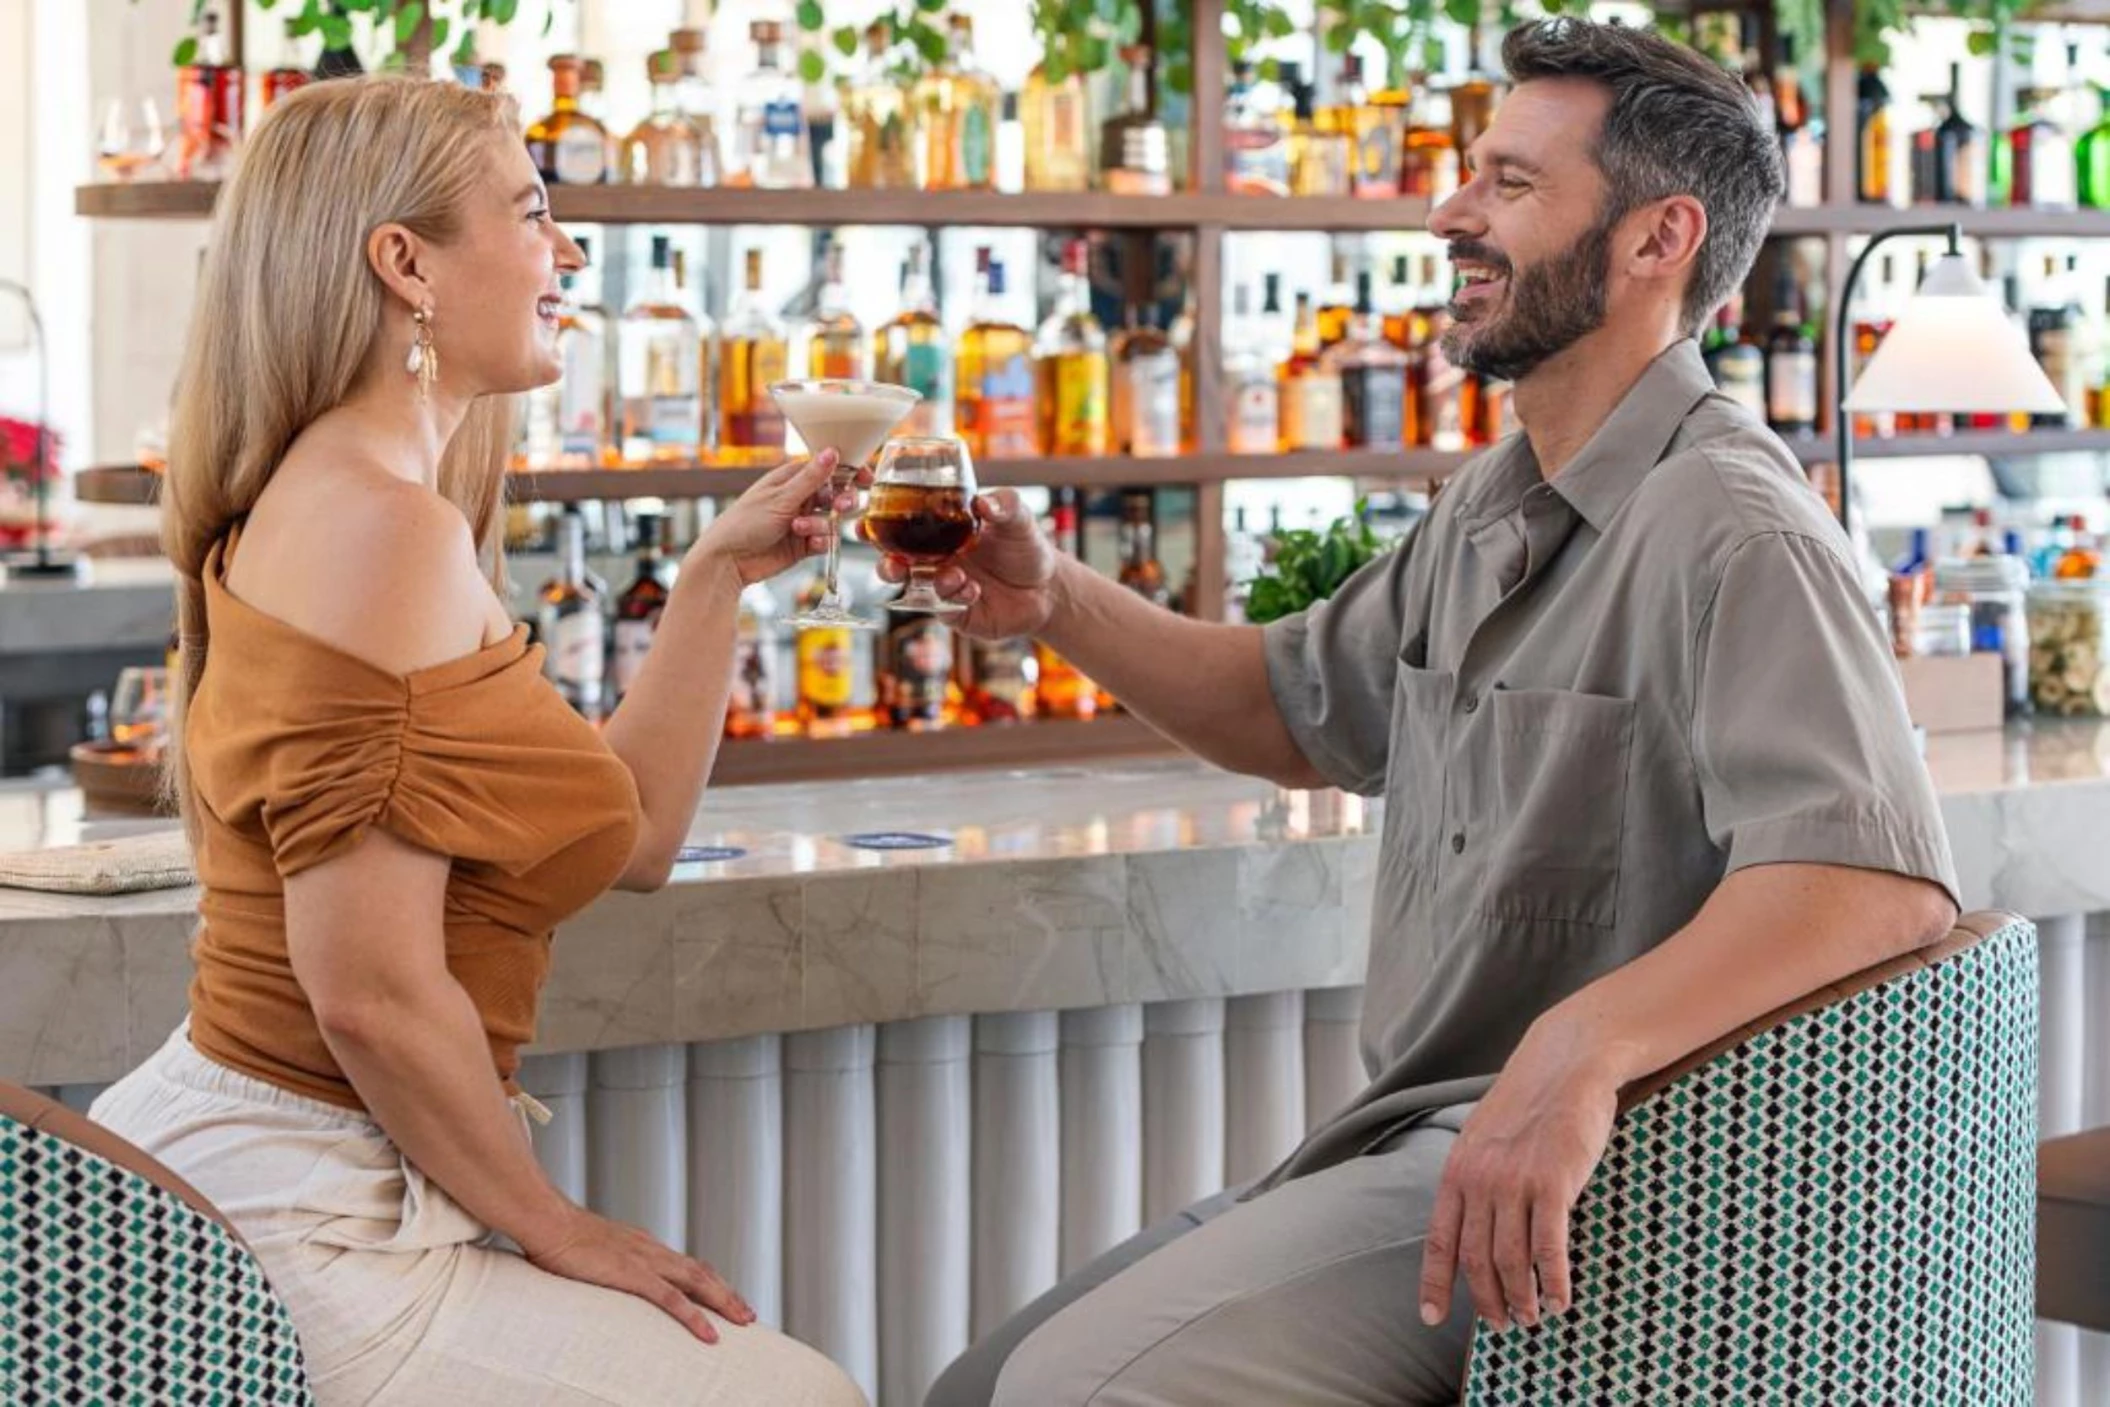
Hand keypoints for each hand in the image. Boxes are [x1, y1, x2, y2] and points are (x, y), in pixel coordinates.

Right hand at [522, 1206, 755, 1344]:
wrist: (547, 1221)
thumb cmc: (559, 1237)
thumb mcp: (590, 1252)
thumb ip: (604, 1262)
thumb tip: (603, 1272)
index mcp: (642, 1245)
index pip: (686, 1264)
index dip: (709, 1281)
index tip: (725, 1295)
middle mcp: (651, 1250)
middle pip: (701, 1273)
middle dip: (727, 1293)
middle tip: (748, 1314)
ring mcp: (645, 1261)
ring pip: (697, 1283)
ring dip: (723, 1302)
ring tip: (743, 1321)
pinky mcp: (633, 1275)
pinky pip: (672, 1300)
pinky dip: (694, 1317)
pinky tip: (709, 1334)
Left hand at [692, 450, 866, 586]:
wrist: (728, 561)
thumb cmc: (745, 523)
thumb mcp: (781, 498)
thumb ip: (811, 478)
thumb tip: (833, 451)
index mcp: (791, 479)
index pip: (827, 468)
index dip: (849, 472)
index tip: (865, 478)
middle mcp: (799, 499)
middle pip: (836, 495)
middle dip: (842, 501)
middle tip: (840, 507)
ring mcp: (802, 522)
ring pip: (831, 520)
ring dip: (822, 526)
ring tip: (800, 530)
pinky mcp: (802, 545)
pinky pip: (825, 541)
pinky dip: (820, 543)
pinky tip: (807, 545)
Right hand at [875, 489, 1062, 638]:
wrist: (1047, 588)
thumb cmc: (1026, 547)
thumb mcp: (1019, 518)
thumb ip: (1005, 505)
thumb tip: (985, 503)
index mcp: (940, 532)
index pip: (901, 526)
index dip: (877, 524)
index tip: (864, 522)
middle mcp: (935, 560)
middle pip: (895, 562)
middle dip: (886, 564)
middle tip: (893, 563)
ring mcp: (943, 588)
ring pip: (914, 589)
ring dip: (924, 583)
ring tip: (951, 576)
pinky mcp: (957, 613)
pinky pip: (943, 608)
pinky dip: (954, 598)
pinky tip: (973, 590)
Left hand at [1417, 1020, 1619, 1333]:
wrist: (1567, 1064)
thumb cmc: (1530, 1106)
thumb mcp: (1485, 1140)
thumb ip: (1476, 1181)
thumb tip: (1475, 1230)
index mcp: (1458, 1171)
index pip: (1439, 1240)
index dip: (1434, 1283)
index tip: (1432, 1317)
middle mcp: (1480, 1180)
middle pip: (1476, 1260)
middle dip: (1488, 1301)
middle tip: (1504, 1324)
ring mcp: (1515, 1182)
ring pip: (1511, 1261)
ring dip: (1522, 1299)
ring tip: (1533, 1317)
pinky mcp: (1554, 1182)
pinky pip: (1549, 1247)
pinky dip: (1555, 1281)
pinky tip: (1561, 1299)